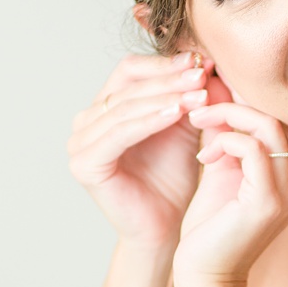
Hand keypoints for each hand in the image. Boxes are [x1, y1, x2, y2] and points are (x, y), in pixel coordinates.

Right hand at [67, 51, 215, 248]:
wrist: (168, 225)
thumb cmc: (176, 177)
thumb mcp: (187, 126)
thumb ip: (192, 95)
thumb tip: (208, 61)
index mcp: (105, 107)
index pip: (130, 70)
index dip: (165, 64)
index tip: (203, 61)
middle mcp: (87, 120)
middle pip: (128, 85)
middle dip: (169, 79)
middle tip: (203, 74)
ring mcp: (80, 142)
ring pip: (124, 107)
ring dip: (164, 97)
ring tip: (199, 95)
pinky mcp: (84, 163)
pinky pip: (119, 134)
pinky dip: (149, 120)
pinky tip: (177, 114)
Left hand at [173, 98, 287, 286]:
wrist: (204, 278)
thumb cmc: (208, 234)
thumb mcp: (219, 177)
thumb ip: (225, 144)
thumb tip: (216, 104)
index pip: (272, 126)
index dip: (239, 108)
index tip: (205, 110)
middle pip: (273, 120)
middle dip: (231, 107)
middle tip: (196, 112)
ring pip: (267, 127)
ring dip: (227, 119)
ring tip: (198, 127)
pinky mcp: (269, 201)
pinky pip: (254, 150)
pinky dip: (227, 141)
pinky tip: (205, 157)